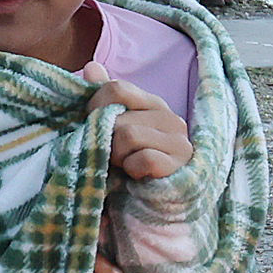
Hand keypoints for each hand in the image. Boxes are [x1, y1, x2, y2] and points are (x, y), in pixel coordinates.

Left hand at [81, 65, 191, 184]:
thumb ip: (105, 99)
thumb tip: (92, 67)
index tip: (93, 127)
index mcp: (153, 104)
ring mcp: (179, 142)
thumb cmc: (132, 163)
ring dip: (117, 157)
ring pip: (128, 136)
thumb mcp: (116, 128)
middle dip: (106, 140)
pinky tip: (138, 177)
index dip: (95, 107)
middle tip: (113, 156)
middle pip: (118, 117)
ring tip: (124, 166)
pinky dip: (133, 171)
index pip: (116, 88)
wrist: (156, 205)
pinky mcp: (180, 165)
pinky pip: (144, 159)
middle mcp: (170, 118)